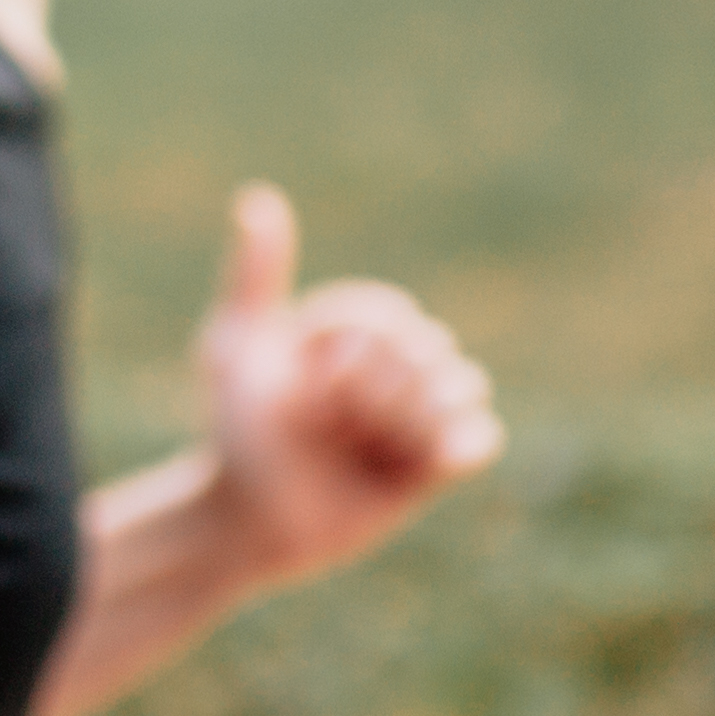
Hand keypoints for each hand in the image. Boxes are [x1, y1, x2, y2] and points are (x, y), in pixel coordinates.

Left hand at [197, 184, 503, 586]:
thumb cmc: (233, 428)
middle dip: (381, 388)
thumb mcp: (234, 346)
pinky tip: (442, 456)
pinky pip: (480, 440)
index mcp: (355, 328)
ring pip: (462, 389)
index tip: (313, 384)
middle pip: (430, 352)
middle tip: (334, 426)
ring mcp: (417, 414)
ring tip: (371, 442)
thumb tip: (258, 199)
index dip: (356, 351)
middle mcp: (393, 364)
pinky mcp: (432, 467)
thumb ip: (254, 276)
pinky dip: (467, 440)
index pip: (390, 317)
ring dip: (418, 414)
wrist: (243, 516)